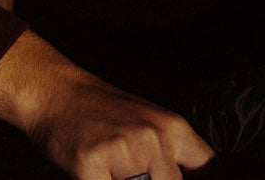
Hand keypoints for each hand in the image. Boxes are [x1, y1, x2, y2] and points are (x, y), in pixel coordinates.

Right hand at [0, 29, 214, 179]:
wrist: (59, 94)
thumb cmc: (102, 113)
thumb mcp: (149, 125)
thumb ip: (171, 155)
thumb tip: (182, 174)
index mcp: (173, 128)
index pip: (205, 166)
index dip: (190, 178)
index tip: (173, 174)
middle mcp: (153, 138)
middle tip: (132, 171)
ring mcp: (124, 152)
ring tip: (113, 170)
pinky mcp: (92, 164)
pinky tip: (96, 174)